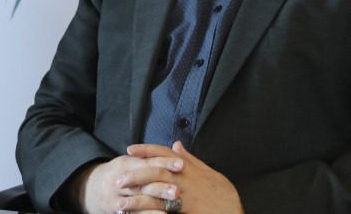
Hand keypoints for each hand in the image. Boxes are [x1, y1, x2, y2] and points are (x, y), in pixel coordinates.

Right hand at [74, 153, 183, 213]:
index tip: (182, 164)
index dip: (165, 162)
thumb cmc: (120, 173)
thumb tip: (177, 145)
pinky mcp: (114, 208)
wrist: (91, 189)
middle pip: (143, 181)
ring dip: (155, 202)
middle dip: (161, 186)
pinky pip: (133, 213)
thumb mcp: (132, 161)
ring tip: (171, 206)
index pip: (148, 161)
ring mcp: (117, 194)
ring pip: (138, 198)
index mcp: (126, 163)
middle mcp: (121, 178)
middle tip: (178, 190)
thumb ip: (154, 156)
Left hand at [121, 141, 243, 213]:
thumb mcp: (209, 173)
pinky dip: (148, 213)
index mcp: (190, 169)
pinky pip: (162, 211)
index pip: (164, 154)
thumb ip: (190, 159)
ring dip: (137, 198)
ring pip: (156, 194)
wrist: (233, 213)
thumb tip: (176, 144)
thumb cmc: (223, 195)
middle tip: (118, 178)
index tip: (129, 149)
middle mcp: (186, 180)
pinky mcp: (185, 211)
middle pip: (156, 172)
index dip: (146, 151)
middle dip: (135, 174)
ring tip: (121, 203)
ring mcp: (185, 197)